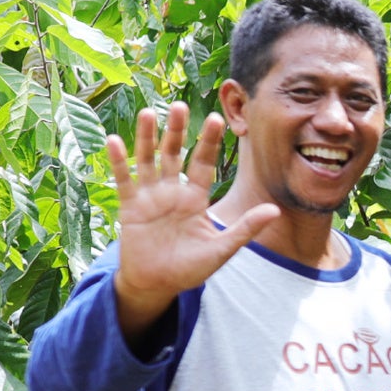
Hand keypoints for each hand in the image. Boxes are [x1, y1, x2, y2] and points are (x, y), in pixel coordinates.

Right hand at [106, 103, 278, 323]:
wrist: (159, 285)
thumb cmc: (191, 268)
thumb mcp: (222, 248)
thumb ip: (245, 227)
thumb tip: (275, 209)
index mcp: (196, 198)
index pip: (203, 163)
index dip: (208, 142)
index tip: (216, 118)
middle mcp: (172, 191)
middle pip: (174, 154)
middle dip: (177, 131)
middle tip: (179, 105)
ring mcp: (150, 197)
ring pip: (148, 160)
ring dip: (147, 138)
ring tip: (149, 113)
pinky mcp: (130, 207)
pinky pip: (124, 180)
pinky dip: (119, 161)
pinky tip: (114, 140)